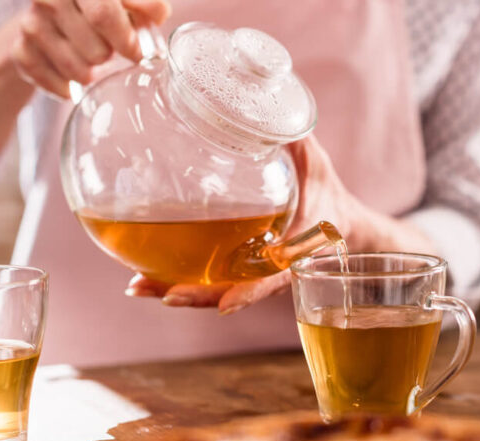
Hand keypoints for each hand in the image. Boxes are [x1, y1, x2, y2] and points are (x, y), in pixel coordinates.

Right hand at [11, 0, 170, 97]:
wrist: (52, 11)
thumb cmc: (99, 5)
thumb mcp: (124, 0)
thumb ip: (144, 4)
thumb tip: (158, 13)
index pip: (103, 15)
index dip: (126, 41)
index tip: (136, 51)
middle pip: (96, 52)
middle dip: (108, 56)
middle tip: (105, 47)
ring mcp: (30, 25)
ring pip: (80, 74)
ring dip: (91, 73)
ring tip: (88, 57)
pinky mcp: (20, 52)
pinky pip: (59, 86)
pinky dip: (71, 87)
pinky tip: (71, 73)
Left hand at [126, 135, 362, 313]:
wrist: (343, 227)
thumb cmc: (329, 195)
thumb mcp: (316, 164)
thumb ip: (294, 138)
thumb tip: (266, 98)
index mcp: (296, 252)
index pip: (272, 278)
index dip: (247, 291)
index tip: (222, 303)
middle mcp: (270, 269)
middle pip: (229, 293)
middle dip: (191, 295)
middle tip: (145, 288)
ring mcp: (252, 272)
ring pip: (214, 289)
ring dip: (175, 289)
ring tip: (136, 286)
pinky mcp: (241, 267)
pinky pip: (212, 276)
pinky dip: (183, 275)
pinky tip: (149, 271)